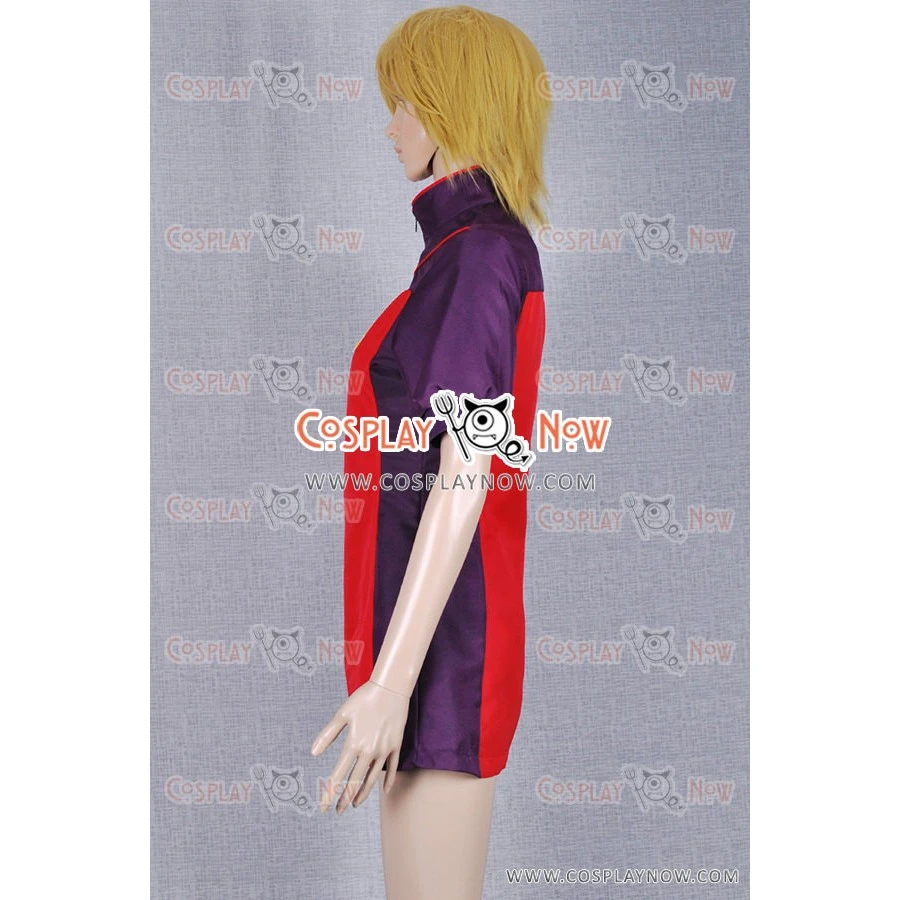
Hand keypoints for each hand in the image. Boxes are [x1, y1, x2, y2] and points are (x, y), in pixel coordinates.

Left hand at [310, 679, 409, 812]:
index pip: (338, 775)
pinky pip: (391, 768)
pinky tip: (383, 790)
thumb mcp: (342, 714)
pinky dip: (388, 780)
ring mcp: (384, 750)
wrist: (391, 688)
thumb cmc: (364, 698)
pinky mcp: (396, 745)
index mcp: (353, 744)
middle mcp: (369, 751)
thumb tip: (313, 752)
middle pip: (355, 782)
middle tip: (338, 811)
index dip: (329, 793)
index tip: (323, 807)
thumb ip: (328, 734)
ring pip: (373, 778)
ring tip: (355, 804)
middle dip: (345, 799)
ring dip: (363, 793)